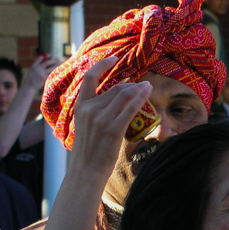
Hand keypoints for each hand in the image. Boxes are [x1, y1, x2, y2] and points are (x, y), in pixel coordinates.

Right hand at [27, 54, 60, 90]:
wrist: (28, 87)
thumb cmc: (30, 80)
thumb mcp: (31, 72)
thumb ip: (37, 68)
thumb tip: (44, 64)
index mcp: (34, 66)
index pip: (40, 58)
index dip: (45, 56)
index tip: (50, 55)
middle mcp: (38, 68)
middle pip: (47, 62)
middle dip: (53, 60)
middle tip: (57, 59)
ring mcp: (41, 73)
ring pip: (51, 68)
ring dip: (56, 66)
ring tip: (60, 65)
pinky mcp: (44, 78)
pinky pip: (51, 74)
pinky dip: (56, 73)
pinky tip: (60, 72)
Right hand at [69, 56, 151, 179]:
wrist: (86, 170)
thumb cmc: (89, 150)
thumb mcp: (86, 125)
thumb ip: (96, 110)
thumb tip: (115, 98)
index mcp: (80, 106)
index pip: (89, 77)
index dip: (102, 65)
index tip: (114, 58)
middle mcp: (89, 109)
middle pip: (115, 88)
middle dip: (131, 85)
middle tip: (143, 84)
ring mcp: (101, 118)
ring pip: (124, 95)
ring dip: (139, 89)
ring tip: (148, 87)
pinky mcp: (113, 129)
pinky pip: (131, 108)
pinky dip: (141, 98)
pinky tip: (148, 93)